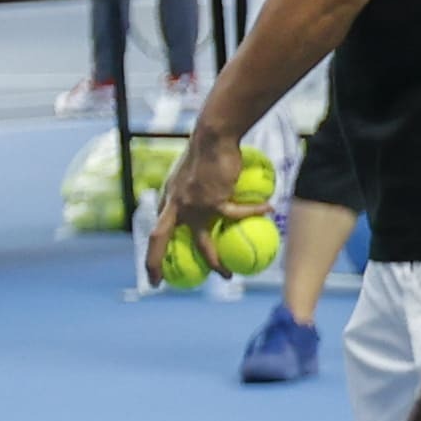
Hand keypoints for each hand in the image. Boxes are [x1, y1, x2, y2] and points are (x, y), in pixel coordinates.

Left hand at [146, 122, 245, 279]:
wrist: (213, 137)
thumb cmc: (206, 150)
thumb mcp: (189, 172)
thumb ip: (191, 189)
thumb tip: (207, 198)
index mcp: (169, 199)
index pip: (158, 227)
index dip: (153, 248)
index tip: (152, 267)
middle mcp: (176, 204)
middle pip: (159, 238)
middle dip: (153, 263)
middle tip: (156, 283)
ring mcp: (194, 205)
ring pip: (202, 243)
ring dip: (215, 264)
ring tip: (228, 277)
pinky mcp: (214, 201)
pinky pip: (237, 216)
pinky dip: (254, 212)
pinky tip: (268, 209)